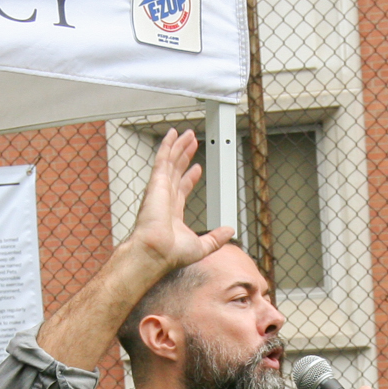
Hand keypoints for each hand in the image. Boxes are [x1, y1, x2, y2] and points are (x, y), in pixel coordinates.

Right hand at [122, 129, 236, 278]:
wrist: (157, 252)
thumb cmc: (171, 254)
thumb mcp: (202, 246)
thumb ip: (216, 238)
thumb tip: (230, 231)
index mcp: (172, 213)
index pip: (182, 189)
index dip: (190, 178)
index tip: (196, 168)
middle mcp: (165, 199)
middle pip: (176, 171)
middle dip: (184, 156)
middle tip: (192, 143)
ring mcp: (159, 190)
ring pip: (170, 162)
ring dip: (178, 147)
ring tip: (186, 134)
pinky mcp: (157, 183)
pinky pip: (163, 159)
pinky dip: (167, 146)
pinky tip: (173, 135)